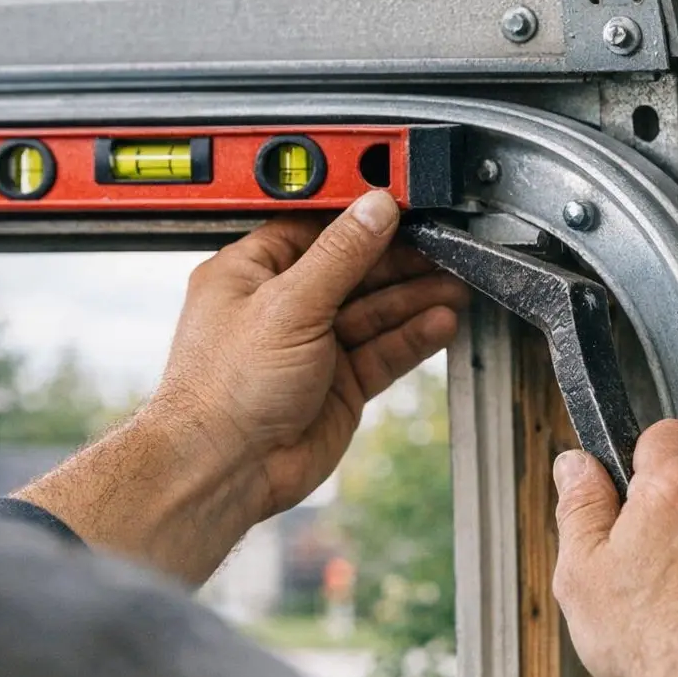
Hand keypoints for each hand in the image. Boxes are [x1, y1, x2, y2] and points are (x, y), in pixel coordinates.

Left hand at [17, 192, 466, 583]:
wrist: (223, 470)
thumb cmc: (224, 391)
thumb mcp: (288, 305)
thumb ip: (340, 255)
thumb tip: (374, 208)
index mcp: (250, 273)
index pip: (315, 230)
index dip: (361, 218)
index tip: (405, 206)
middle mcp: (281, 307)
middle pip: (352, 270)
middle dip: (399, 260)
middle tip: (443, 247)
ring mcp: (311, 347)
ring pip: (373, 312)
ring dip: (414, 298)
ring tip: (454, 284)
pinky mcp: (337, 385)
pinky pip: (382, 352)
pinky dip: (412, 337)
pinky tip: (440, 322)